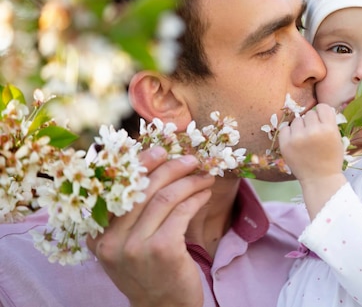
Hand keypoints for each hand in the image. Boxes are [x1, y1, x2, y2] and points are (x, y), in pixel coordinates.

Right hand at [87, 146, 214, 306]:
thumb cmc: (148, 271)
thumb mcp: (126, 245)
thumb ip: (128, 214)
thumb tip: (152, 167)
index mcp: (96, 235)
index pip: (116, 187)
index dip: (140, 163)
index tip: (160, 150)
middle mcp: (110, 240)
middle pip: (142, 188)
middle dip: (170, 167)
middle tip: (190, 159)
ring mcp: (135, 246)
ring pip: (164, 197)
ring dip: (189, 181)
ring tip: (204, 176)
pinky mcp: (162, 250)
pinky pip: (181, 211)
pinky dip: (196, 198)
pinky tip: (205, 194)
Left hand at [278, 104, 345, 217]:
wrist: (320, 179)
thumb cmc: (331, 159)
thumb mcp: (337, 138)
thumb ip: (329, 122)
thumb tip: (318, 108)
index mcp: (329, 129)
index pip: (323, 107)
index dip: (322, 114)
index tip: (322, 122)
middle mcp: (313, 131)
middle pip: (309, 114)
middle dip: (312, 122)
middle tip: (314, 136)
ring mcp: (297, 137)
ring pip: (297, 120)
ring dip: (300, 128)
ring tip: (305, 141)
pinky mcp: (285, 144)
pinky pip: (285, 128)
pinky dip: (289, 134)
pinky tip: (296, 143)